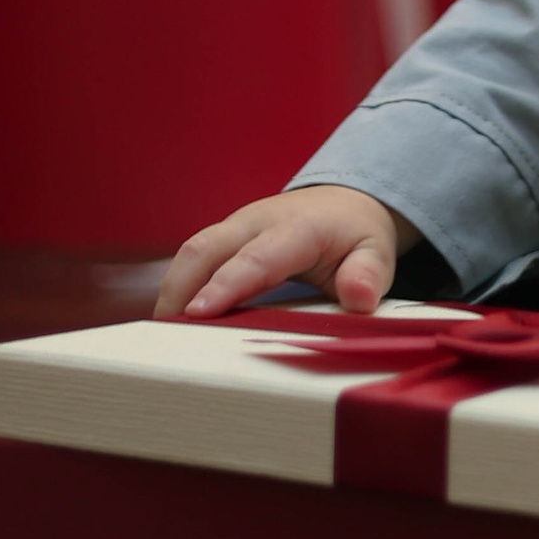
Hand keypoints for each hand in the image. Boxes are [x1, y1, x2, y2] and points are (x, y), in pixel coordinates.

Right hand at [156, 184, 405, 320]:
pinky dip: (178, 288)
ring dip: (173, 290)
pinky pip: (193, 260)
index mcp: (296, 227)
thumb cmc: (356, 234)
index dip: (226, 285)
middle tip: (166, 334)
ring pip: (192, 252)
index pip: (256, 257)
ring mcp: (235, 227)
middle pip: (206, 248)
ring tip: (161, 335)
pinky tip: (172, 322)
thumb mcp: (376, 252)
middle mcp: (257, 222)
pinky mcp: (224, 239)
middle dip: (181, 288)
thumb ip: (368, 275)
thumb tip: (359, 299)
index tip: (199, 312)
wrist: (344, 202)